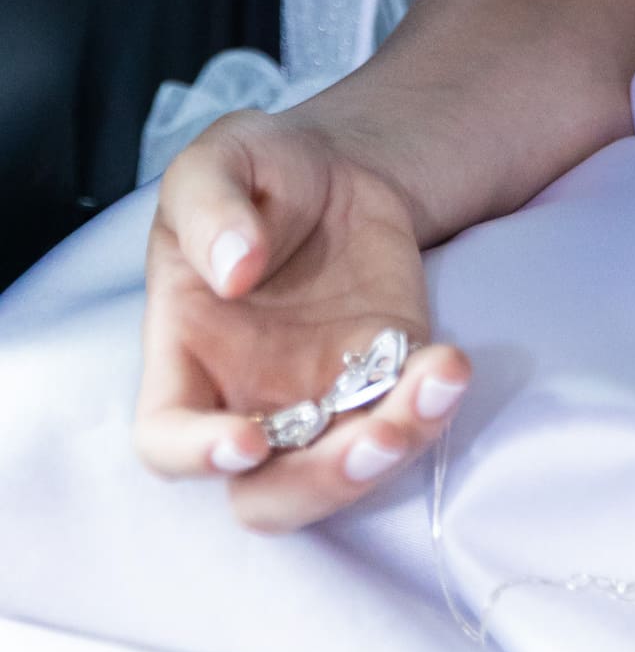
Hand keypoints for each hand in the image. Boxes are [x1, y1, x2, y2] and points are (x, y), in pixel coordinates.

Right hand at [136, 114, 470, 530]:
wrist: (341, 165)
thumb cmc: (258, 173)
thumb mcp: (219, 160)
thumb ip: (211, 208)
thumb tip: (234, 270)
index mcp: (187, 355)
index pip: (168, 438)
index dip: (198, 456)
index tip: (247, 441)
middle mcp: (249, 396)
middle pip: (267, 491)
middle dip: (321, 482)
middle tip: (375, 439)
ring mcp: (320, 395)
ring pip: (342, 470)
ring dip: (391, 448)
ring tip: (435, 384)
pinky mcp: (384, 375)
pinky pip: (405, 415)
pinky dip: (431, 404)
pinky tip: (450, 364)